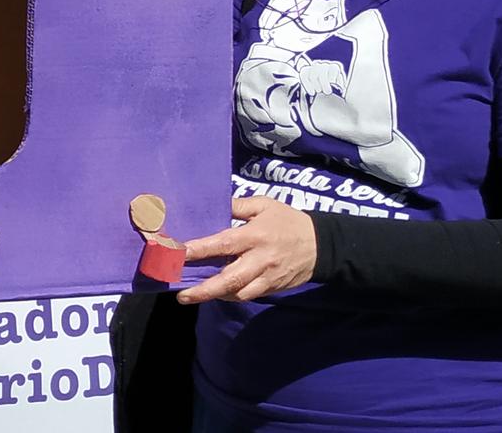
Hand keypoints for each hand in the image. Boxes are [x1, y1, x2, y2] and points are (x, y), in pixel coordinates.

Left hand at [175, 197, 317, 304]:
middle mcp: (260, 259)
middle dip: (204, 289)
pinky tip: (217, 293)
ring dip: (215, 296)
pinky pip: (249, 295)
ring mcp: (267, 277)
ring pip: (239, 293)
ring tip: (192, 295)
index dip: (200, 250)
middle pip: (230, 279)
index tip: (179, 253)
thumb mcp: (265, 205)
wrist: (322, 245)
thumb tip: (211, 204)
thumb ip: (237, 206)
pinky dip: (231, 296)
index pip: (223, 244)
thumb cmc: (288, 221)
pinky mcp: (273, 288)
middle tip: (182, 295)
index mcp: (255, 236)